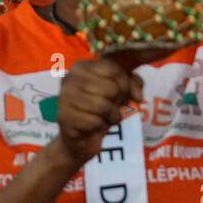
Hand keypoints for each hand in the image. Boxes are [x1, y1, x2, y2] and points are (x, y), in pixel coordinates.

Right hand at [54, 58, 141, 172]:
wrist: (81, 135)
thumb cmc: (101, 107)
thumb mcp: (121, 89)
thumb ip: (133, 84)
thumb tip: (138, 97)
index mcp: (83, 66)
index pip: (114, 70)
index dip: (125, 85)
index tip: (123, 94)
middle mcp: (70, 79)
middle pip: (111, 89)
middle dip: (119, 102)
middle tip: (115, 108)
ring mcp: (64, 98)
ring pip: (103, 106)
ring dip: (112, 116)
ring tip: (107, 117)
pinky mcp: (64, 118)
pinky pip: (94, 122)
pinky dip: (101, 126)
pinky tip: (96, 126)